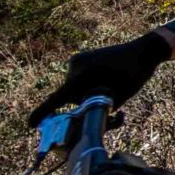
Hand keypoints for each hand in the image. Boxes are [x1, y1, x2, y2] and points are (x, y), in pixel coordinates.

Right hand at [32, 32, 173, 120]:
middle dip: (82, 101)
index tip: (31, 124)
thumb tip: (82, 116)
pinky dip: (86, 83)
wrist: (144, 50)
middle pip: (70, 96)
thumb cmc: (135, 75)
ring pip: (74, 88)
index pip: (58, 99)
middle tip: (107, 94)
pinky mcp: (79, 58)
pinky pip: (77, 78)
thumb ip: (97, 108)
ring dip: (85, 91)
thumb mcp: (118, 97)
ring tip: (109, 83)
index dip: (43, 113)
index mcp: (82, 77)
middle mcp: (74, 66)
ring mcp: (76, 60)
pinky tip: (105, 76)